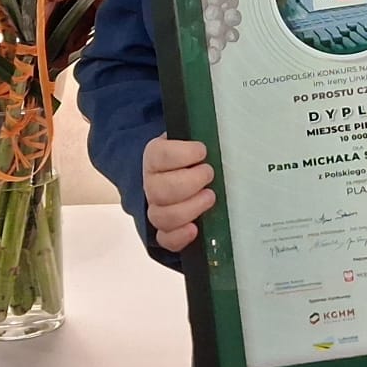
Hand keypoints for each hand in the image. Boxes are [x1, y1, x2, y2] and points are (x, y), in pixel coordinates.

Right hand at [143, 136, 215, 251]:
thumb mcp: (192, 140)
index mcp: (155, 157)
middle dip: (189, 182)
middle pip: (160, 189)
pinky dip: (179, 237)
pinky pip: (165, 239)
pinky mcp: (165, 230)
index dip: (182, 154)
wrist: (177, 175)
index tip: (202, 151)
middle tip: (209, 174)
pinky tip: (195, 229)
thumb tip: (215, 128)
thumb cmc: (192, 158)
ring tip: (210, 197)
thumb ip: (200, 134)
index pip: (159, 155)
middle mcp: (151, 184)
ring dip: (189, 208)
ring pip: (162, 216)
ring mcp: (156, 208)